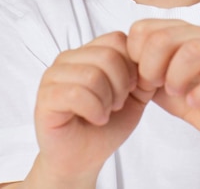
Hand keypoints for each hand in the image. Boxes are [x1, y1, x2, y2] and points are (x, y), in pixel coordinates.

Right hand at [34, 31, 155, 183]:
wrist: (82, 160)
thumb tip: (154, 57)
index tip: (130, 89)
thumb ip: (145, 74)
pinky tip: (96, 119)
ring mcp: (54, 75)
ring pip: (93, 74)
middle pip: (108, 55)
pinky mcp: (46, 97)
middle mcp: (68, 57)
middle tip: (116, 105)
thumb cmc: (106, 125)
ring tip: (105, 112)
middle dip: (121, 85)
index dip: (131, 65)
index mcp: (88, 51)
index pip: (117, 39)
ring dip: (107, 100)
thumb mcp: (135, 96)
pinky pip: (76, 94)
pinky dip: (94, 110)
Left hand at [127, 20, 199, 145]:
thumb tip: (117, 58)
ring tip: (173, 91)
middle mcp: (199, 36)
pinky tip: (192, 101)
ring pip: (194, 50)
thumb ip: (138, 66)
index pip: (143, 28)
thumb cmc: (185, 93)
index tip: (139, 77)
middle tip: (155, 85)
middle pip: (164, 37)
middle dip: (151, 67)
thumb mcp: (154, 79)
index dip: (135, 55)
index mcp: (176, 31)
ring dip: (176, 75)